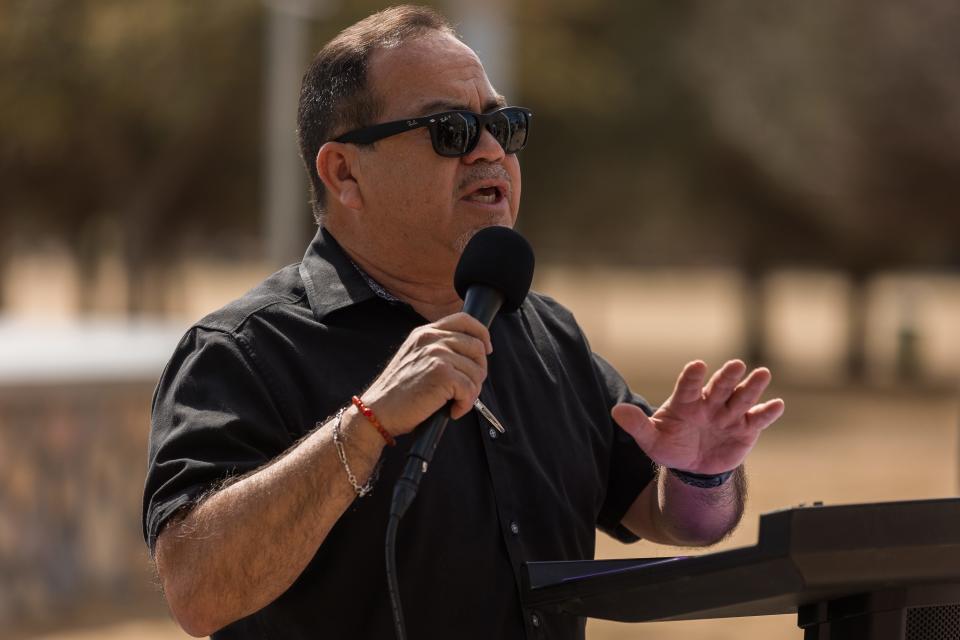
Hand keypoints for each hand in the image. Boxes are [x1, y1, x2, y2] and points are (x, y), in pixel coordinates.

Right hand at [360, 312, 492, 434]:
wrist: (377, 411)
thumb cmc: (397, 393)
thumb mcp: (415, 358)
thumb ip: (437, 349)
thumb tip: (472, 354)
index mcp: (425, 332)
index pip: (465, 319)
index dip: (482, 334)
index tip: (486, 350)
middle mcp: (431, 339)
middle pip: (477, 347)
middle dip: (479, 371)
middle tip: (467, 389)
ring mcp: (436, 354)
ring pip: (477, 371)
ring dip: (472, 392)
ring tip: (456, 403)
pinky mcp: (441, 374)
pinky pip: (470, 389)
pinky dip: (466, 405)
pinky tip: (453, 411)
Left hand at [612, 360, 783, 474]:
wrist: (693, 466)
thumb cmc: (670, 445)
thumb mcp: (651, 439)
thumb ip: (636, 424)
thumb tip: (616, 411)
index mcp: (685, 401)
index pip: (687, 386)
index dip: (692, 376)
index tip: (697, 366)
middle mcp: (709, 403)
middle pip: (719, 387)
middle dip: (727, 376)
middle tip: (735, 365)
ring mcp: (729, 414)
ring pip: (741, 397)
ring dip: (751, 386)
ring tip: (762, 373)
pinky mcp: (746, 428)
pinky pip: (758, 419)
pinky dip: (767, 412)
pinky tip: (777, 405)